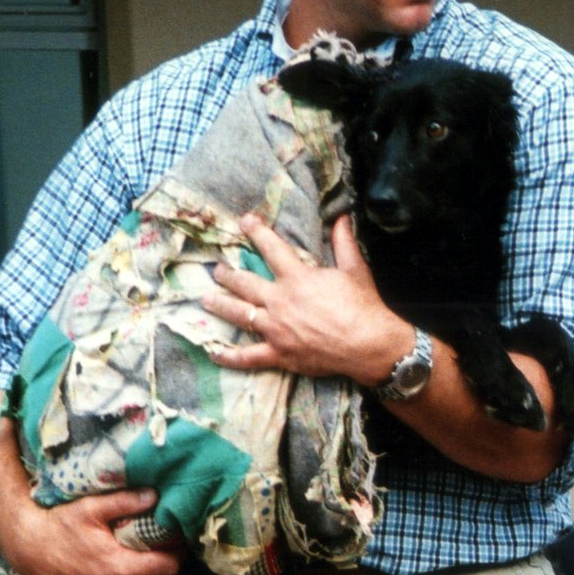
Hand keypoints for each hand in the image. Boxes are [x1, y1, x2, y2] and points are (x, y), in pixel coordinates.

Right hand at [0, 486, 182, 574]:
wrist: (29, 551)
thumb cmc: (60, 526)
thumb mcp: (92, 508)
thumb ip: (126, 501)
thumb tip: (156, 495)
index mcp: (118, 568)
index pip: (168, 567)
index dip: (176, 552)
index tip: (175, 540)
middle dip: (169, 567)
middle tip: (165, 550)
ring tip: (152, 566)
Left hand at [203, 215, 407, 384]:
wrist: (367, 344)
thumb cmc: (362, 306)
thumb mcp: (355, 269)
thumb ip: (344, 242)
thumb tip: (342, 217)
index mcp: (297, 278)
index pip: (271, 249)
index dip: (257, 232)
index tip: (244, 221)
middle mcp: (279, 301)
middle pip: (244, 284)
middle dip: (228, 275)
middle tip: (217, 270)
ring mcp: (275, 329)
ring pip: (239, 315)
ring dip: (220, 305)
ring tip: (206, 300)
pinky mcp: (279, 354)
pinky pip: (247, 357)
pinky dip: (229, 356)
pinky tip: (214, 352)